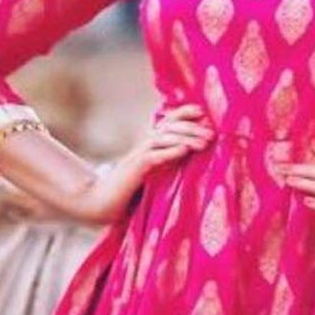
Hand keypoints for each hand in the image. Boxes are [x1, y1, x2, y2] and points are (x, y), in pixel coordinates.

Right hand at [74, 103, 215, 224]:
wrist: (102, 202)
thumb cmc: (131, 189)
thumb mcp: (155, 171)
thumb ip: (169, 159)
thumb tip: (193, 152)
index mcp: (151, 143)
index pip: (168, 121)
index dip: (184, 113)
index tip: (203, 112)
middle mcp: (145, 144)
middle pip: (170, 127)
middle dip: (192, 128)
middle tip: (212, 134)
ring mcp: (139, 154)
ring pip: (164, 138)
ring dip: (187, 138)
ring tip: (205, 143)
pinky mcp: (135, 169)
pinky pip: (154, 156)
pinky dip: (169, 152)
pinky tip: (184, 151)